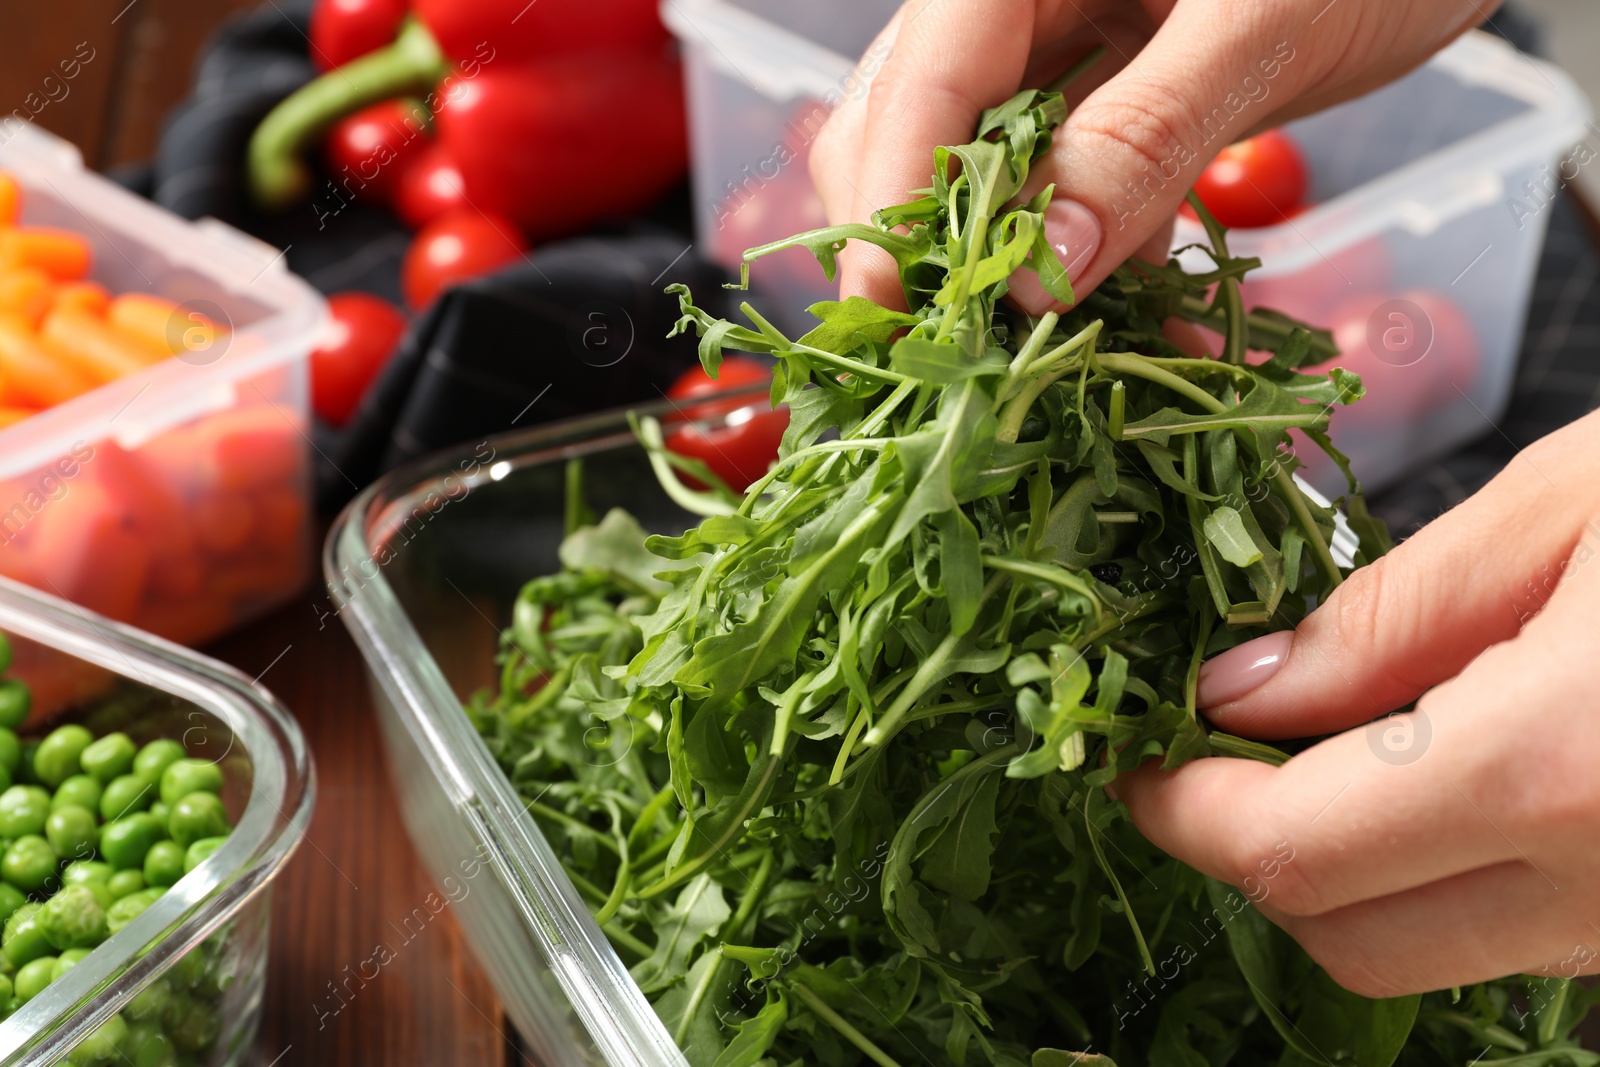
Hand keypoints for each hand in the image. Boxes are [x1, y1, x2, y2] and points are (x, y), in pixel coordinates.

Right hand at [811, 0, 1490, 310]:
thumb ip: (1145, 137)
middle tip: (962, 357)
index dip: (891, 207)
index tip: (890, 315)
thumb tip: (1036, 271)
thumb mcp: (1265, 26)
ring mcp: (1058, 51)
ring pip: (977, 178)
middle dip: (931, 250)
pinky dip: (1092, 267)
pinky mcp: (1107, 102)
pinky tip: (1147, 324)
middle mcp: (1018, 1)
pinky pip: (1064, 195)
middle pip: (909, 133)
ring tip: (1059, 360)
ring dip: (1014, 275)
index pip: (918, 83)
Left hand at [1114, 408, 1599, 997]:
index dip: (1183, 813)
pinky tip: (1439, 764)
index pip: (1292, 856)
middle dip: (1251, 852)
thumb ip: (1384, 620)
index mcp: (1560, 769)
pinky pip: (1529, 933)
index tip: (1136, 760)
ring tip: (1325, 739)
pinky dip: (1446, 871)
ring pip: (1433, 950)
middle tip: (1213, 748)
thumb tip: (1242, 695)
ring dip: (1345, 866)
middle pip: (1346, 938)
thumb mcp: (1566, 508)